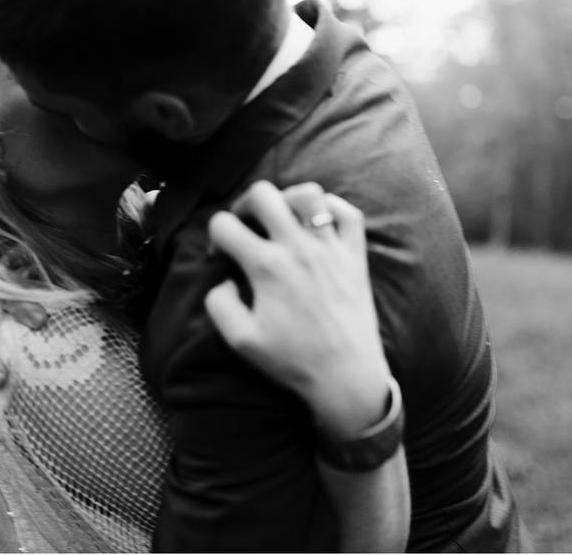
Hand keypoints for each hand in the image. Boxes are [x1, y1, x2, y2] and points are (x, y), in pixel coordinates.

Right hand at [205, 181, 391, 438]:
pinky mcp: (356, 257)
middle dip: (245, 204)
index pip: (225, 224)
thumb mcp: (241, 340)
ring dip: (288, 199)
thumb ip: (218, 304)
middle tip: (246, 225)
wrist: (346, 377)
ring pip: (309, 194)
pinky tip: (318, 224)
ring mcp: (331, 249)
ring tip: (282, 219)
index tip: (222, 256)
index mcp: (266, 267)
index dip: (215, 237)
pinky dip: (332, 208)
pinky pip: (349, 213)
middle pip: (264, 194)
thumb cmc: (293, 361)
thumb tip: (224, 279)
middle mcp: (298, 249)